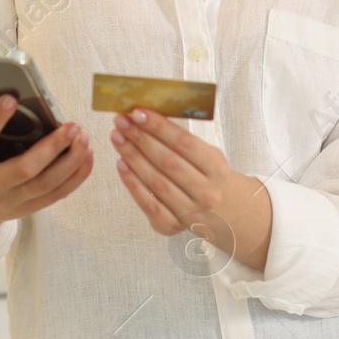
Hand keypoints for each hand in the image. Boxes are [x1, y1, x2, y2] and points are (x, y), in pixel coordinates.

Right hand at [0, 95, 93, 249]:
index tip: (11, 98)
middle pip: (25, 169)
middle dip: (52, 147)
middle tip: (71, 126)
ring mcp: (10, 200)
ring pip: (46, 184)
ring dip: (70, 161)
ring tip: (84, 138)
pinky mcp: (26, 208)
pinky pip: (56, 195)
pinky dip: (76, 178)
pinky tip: (88, 158)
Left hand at [110, 108, 272, 270]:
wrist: (221, 212)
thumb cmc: (207, 176)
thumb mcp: (206, 155)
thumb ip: (180, 140)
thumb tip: (145, 117)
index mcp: (217, 169)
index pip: (184, 142)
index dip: (158, 126)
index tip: (137, 112)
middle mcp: (206, 193)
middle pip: (166, 161)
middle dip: (140, 138)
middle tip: (121, 122)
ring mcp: (189, 212)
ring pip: (155, 181)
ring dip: (132, 157)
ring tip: (118, 138)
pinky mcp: (171, 226)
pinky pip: (147, 203)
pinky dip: (132, 183)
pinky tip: (121, 165)